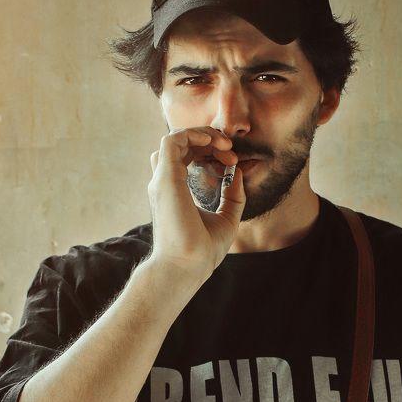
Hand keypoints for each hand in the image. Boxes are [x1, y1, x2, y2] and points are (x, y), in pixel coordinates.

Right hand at [147, 126, 244, 281]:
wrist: (188, 266)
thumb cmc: (203, 250)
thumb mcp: (227, 218)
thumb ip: (232, 195)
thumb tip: (238, 172)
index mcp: (175, 191)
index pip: (184, 156)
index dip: (209, 151)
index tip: (232, 164)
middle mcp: (166, 182)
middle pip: (181, 144)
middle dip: (209, 140)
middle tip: (230, 153)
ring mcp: (163, 179)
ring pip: (176, 137)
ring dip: (203, 135)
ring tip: (224, 146)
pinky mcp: (166, 178)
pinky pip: (173, 140)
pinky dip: (194, 135)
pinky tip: (213, 144)